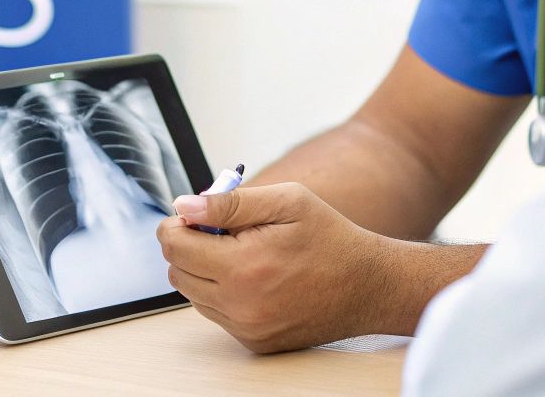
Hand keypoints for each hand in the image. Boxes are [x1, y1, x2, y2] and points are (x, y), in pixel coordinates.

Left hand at [155, 182, 403, 352]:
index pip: (175, 247)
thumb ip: (229, 203)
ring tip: (243, 252)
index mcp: (243, 266)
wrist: (368, 286)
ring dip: (205, 271)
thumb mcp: (286, 201)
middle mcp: (240, 305)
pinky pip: (217, 314)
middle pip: (177, 273)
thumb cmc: (330, 238)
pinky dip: (223, 293)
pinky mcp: (255, 342)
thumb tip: (183, 207)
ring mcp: (247, 328)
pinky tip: (255, 276)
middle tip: (220, 230)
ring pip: (194, 295)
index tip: (193, 214)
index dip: (177, 224)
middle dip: (189, 246)